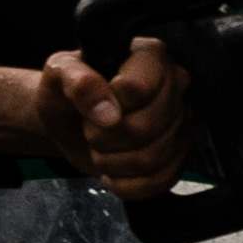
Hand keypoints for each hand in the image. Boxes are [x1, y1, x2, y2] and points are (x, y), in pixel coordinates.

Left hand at [33, 39, 192, 197]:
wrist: (72, 124)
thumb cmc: (69, 94)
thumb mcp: (59, 75)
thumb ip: (77, 82)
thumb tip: (106, 110)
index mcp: (151, 57)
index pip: (138, 89)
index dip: (107, 104)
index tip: (91, 105)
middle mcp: (176, 87)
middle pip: (144, 128)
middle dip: (104, 138)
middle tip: (90, 131)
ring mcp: (183, 123)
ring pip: (151, 158)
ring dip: (112, 162)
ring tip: (100, 150)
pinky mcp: (180, 156)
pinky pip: (161, 180)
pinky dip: (127, 184)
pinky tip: (113, 173)